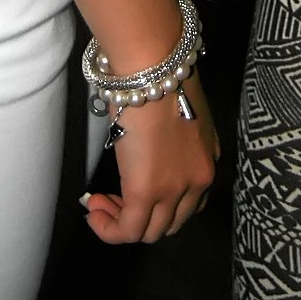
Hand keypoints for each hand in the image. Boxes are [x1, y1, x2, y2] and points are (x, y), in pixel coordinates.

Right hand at [84, 71, 218, 244]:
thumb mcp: (178, 114)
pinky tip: (94, 211)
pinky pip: (128, 231)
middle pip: (171, 222)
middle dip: (142, 217)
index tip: (138, 189)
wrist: (154, 67)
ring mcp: (173, 190)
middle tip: (114, 200)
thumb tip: (151, 146)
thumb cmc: (162, 77)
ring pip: (149, 232)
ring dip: (122, 224)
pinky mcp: (146, 192)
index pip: (190, 203)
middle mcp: (198, 181)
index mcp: (207, 161)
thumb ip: (173, 139)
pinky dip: (109, 229)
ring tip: (100, 205)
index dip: (161, 204)